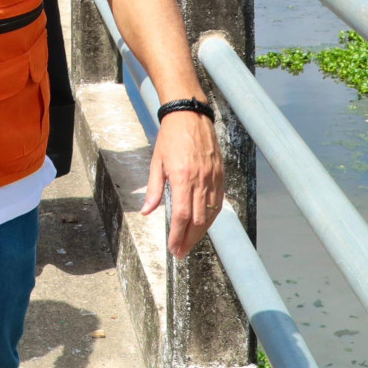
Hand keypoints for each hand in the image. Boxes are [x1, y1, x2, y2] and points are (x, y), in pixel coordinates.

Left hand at [142, 108, 223, 258]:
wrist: (190, 115)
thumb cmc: (171, 136)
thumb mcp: (157, 162)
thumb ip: (154, 189)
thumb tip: (147, 212)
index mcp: (182, 177)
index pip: (181, 215)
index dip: (178, 235)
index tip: (173, 248)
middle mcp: (200, 180)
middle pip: (197, 219)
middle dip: (189, 239)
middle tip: (181, 252)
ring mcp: (212, 178)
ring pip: (210, 213)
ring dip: (201, 232)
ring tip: (190, 242)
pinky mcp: (220, 174)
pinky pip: (218, 202)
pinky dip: (212, 217)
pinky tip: (204, 224)